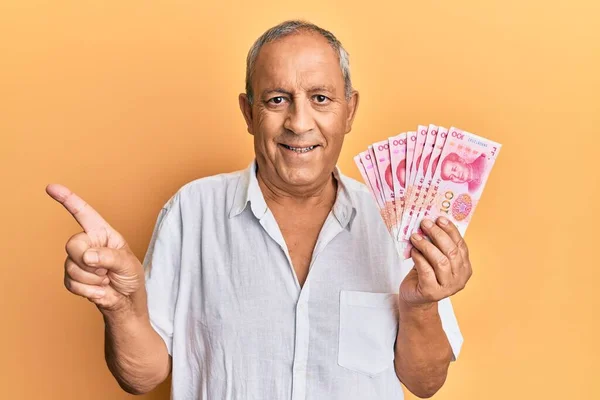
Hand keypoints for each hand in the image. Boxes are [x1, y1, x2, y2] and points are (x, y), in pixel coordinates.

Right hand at [46, 184, 144, 312]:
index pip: (83, 213)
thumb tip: (87, 256)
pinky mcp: (71, 277)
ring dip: (92, 279)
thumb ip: (109, 257)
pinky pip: (71, 283)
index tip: (51, 188)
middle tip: (106, 270)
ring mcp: (77, 260)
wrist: (126, 300)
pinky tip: (99, 289)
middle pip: (73, 245)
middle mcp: (88, 243)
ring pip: (71, 266)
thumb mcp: (128, 264)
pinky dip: (88, 290)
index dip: (68, 199)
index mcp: (103, 233)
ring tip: (106, 279)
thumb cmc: (131, 276)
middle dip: (89, 261)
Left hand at [399, 217, 472, 308]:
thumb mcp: (435, 259)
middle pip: (451, 252)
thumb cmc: (425, 275)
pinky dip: (419, 258)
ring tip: (415, 236)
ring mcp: (447, 288)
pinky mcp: (432, 292)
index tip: (439, 218)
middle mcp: (460, 279)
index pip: (460, 245)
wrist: (415, 298)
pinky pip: (426, 270)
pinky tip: (413, 251)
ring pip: (440, 261)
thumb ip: (438, 245)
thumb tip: (432, 223)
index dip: (451, 230)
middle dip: (437, 235)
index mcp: (465, 268)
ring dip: (426, 245)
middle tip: (425, 223)